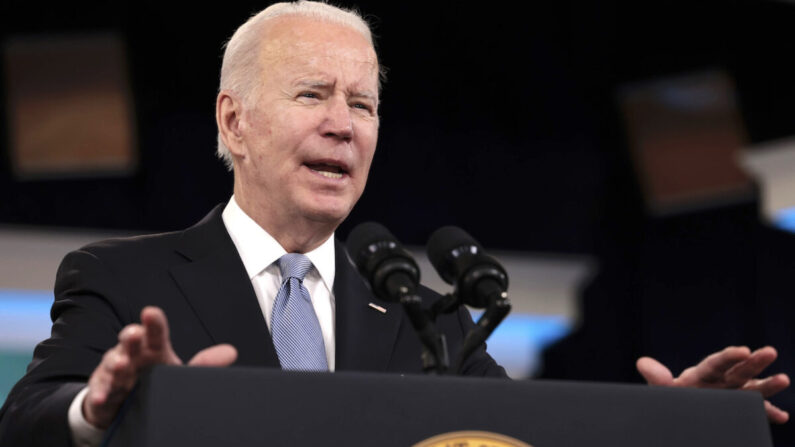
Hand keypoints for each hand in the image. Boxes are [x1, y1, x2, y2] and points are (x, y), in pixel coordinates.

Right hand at [83, 306, 236, 427]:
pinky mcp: (102, 389)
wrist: (124, 401)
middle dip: (131, 337)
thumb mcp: (179, 372)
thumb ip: (204, 363)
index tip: (151, 312)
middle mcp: (134, 355)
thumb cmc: (153, 378)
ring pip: (114, 364)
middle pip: (130, 342)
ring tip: (123, 365)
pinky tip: (103, 396)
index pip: (156, 333)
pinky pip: (100, 390)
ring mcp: (116, 371)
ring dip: (117, 364)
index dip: (154, 322)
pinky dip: (100, 393)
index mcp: (154, 349)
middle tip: (134, 334)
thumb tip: (231, 352)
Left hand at [637, 346, 789, 423]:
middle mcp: (722, 381)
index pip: (717, 363)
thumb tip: (642, 363)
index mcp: (703, 373)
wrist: (680, 411)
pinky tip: (782, 416)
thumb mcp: (664, 389)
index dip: (728, 356)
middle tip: (770, 351)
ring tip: (784, 379)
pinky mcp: (739, 410)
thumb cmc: (673, 397)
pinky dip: (768, 413)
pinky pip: (755, 411)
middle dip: (754, 362)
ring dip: (768, 385)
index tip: (742, 349)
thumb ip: (657, 378)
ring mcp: (733, 395)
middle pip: (738, 371)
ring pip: (752, 389)